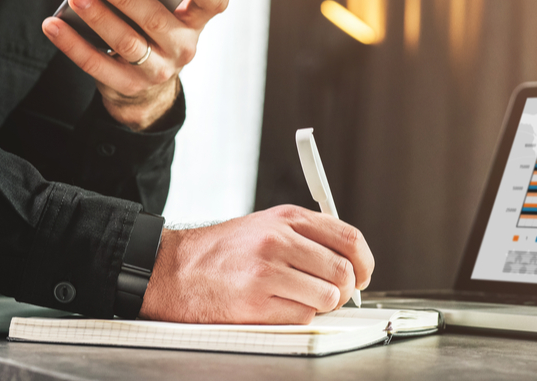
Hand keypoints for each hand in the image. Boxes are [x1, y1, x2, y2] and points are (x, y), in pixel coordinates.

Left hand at [41, 0, 228, 130]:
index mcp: (196, 20)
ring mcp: (156, 70)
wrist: (149, 86)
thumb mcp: (165, 10)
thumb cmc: (152, 29)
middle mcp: (182, 47)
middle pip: (157, 20)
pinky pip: (96, 64)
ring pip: (126, 42)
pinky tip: (53, 24)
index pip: (213, 1)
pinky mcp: (127, 85)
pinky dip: (72, 43)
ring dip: (99, 17)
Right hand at [140, 205, 375, 323]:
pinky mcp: (255, 304)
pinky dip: (298, 317)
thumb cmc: (221, 251)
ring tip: (299, 299)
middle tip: (332, 293)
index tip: (363, 274)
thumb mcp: (265, 225)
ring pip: (327, 298)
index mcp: (286, 218)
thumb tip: (349, 261)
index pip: (348, 238)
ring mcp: (267, 273)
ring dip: (320, 305)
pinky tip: (277, 307)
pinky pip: (303, 317)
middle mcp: (278, 241)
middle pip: (342, 272)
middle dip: (344, 289)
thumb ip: (306, 236)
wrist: (172, 268)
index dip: (364, 261)